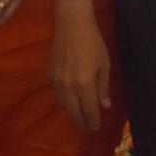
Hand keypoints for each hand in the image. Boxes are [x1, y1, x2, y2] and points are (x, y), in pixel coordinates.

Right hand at [49, 16, 111, 131]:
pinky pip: (57, 93)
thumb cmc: (93, 44)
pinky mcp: (50, 74)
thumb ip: (103, 87)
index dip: (93, 121)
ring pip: (63, 104)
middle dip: (81, 121)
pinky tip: (68, 100)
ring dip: (71, 113)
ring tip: (78, 117)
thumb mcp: (104, 65)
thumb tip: (104, 105)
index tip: (95, 128)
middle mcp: (69, 87)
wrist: (72, 26)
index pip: (89, 110)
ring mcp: (57, 81)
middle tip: (86, 128)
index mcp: (85, 85)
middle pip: (74, 111)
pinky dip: (63, 100)